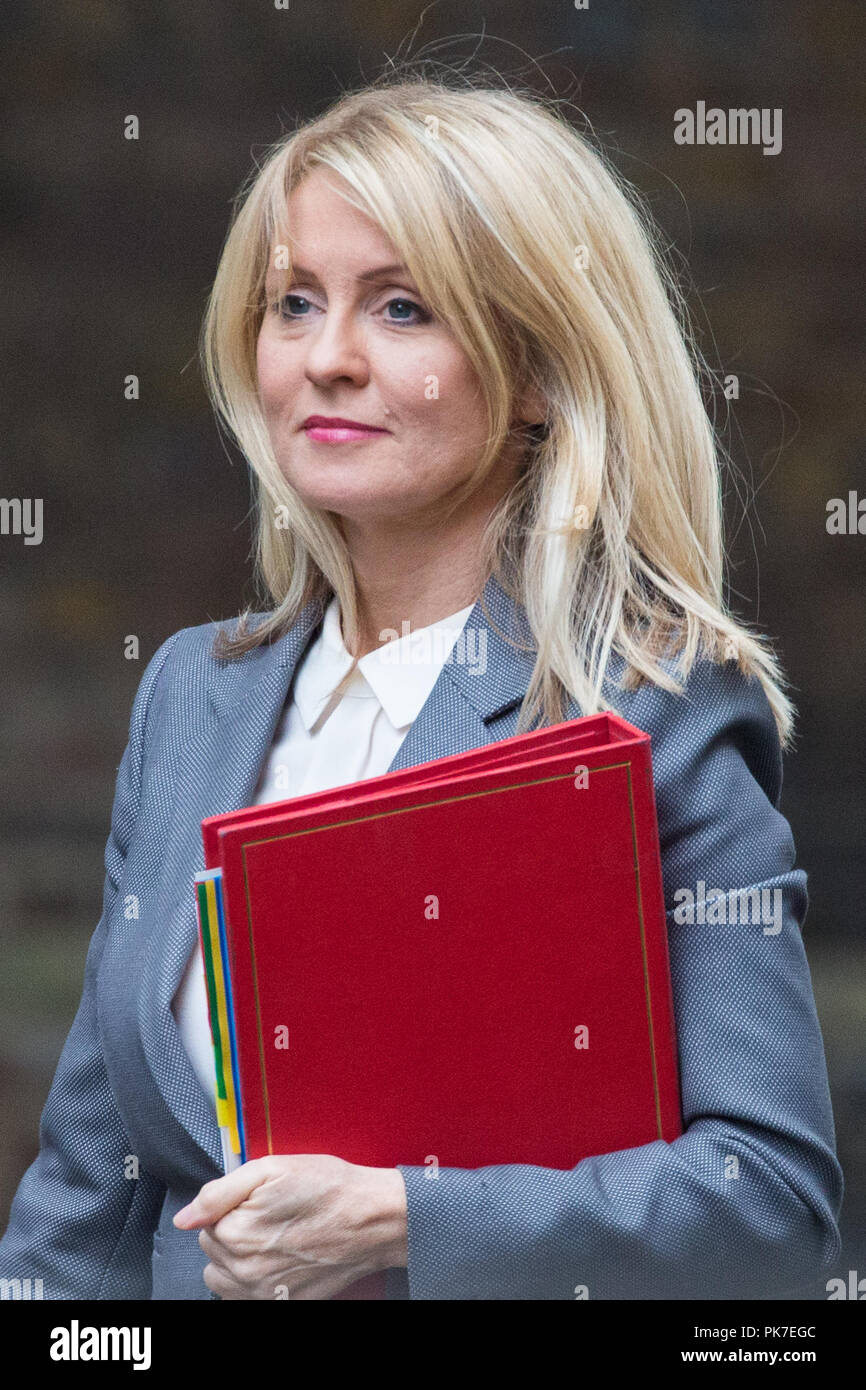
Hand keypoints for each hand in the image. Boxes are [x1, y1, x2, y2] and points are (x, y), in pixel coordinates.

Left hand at [173, 1154, 407, 1299]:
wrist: (372, 1219)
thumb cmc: (327, 1188)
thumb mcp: (271, 1169)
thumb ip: (218, 1193)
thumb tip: (185, 1217)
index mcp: (236, 1233)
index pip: (205, 1223)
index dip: (231, 1207)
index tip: (259, 1201)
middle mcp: (245, 1270)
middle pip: (213, 1251)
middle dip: (233, 1232)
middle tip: (269, 1216)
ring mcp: (263, 1293)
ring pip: (222, 1279)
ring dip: (237, 1261)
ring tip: (271, 1240)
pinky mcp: (282, 1304)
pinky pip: (244, 1298)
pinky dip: (253, 1282)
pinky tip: (277, 1262)